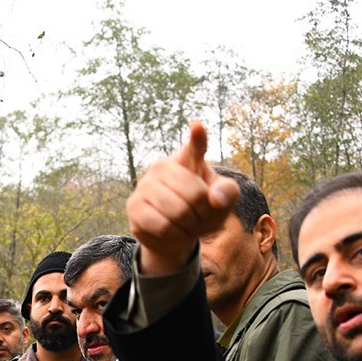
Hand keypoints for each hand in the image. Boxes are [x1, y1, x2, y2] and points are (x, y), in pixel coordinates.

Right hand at [125, 122, 239, 273]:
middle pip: (194, 194)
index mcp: (188, 159)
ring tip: (186, 223)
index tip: (198, 126)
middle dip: (203, 212)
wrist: (177, 232)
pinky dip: (174, 234)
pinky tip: (173, 230)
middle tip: (200, 215)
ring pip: (176, 212)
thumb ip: (227, 193)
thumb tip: (215, 198)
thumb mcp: (222, 201)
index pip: (195, 147)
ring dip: (188, 225)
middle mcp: (163, 166)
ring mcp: (145, 184)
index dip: (198, 138)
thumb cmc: (202, 209)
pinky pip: (161, 225)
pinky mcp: (134, 206)